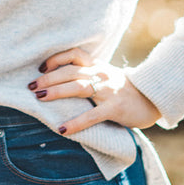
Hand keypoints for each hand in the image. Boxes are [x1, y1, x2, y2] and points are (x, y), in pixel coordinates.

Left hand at [29, 47, 160, 136]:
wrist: (152, 99)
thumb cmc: (124, 90)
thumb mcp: (106, 76)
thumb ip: (88, 75)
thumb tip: (59, 81)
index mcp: (98, 66)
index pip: (74, 54)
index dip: (56, 59)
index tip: (41, 68)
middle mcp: (101, 74)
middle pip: (70, 71)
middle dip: (48, 79)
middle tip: (31, 86)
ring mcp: (108, 91)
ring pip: (78, 87)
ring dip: (56, 92)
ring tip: (39, 98)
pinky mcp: (115, 108)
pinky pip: (92, 115)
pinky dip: (75, 123)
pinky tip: (62, 129)